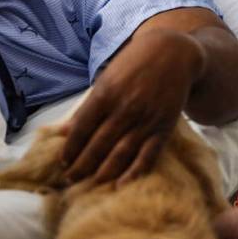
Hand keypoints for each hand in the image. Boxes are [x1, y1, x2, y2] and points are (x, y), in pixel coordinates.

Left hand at [60, 28, 205, 184]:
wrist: (174, 53)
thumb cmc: (135, 63)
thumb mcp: (107, 77)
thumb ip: (88, 106)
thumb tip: (64, 130)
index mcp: (106, 94)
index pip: (81, 129)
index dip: (70, 149)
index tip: (63, 162)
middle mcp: (124, 109)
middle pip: (98, 145)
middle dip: (82, 166)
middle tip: (71, 180)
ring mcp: (145, 120)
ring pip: (120, 154)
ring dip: (103, 173)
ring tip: (90, 184)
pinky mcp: (163, 128)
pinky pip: (147, 155)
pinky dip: (134, 172)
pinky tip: (121, 185)